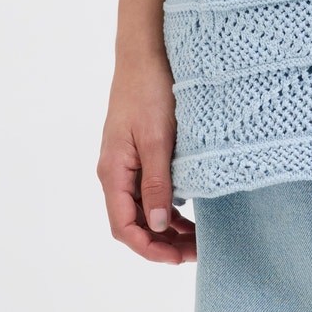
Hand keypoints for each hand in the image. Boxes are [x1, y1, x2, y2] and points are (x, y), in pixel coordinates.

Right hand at [98, 55, 196, 262]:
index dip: (149, 248)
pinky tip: (189, 213)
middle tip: (197, 252)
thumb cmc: (149, 90)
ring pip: (142, 209)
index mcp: (114, 172)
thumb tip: (158, 226)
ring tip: (197, 238)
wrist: (145, 52)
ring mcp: (126, 163)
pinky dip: (168, 206)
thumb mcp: (157, 138)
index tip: (179, 258)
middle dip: (162, 244)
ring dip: (166, 228)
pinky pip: (149, 190)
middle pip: (133, 223)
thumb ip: (157, 183)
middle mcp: (116, 172)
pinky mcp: (139, 153)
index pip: (124, 227)